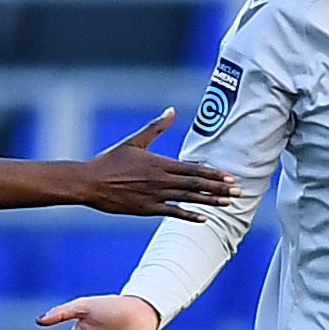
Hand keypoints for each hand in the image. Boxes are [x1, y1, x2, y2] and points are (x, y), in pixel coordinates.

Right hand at [76, 111, 240, 219]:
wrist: (90, 182)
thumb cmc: (110, 160)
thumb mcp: (135, 141)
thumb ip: (156, 127)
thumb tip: (171, 110)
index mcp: (159, 162)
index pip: (193, 169)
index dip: (214, 174)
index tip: (230, 177)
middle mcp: (161, 179)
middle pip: (196, 184)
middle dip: (219, 188)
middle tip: (239, 192)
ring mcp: (154, 196)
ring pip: (188, 199)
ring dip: (210, 201)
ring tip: (228, 203)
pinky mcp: (146, 209)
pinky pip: (172, 212)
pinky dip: (188, 216)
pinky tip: (204, 219)